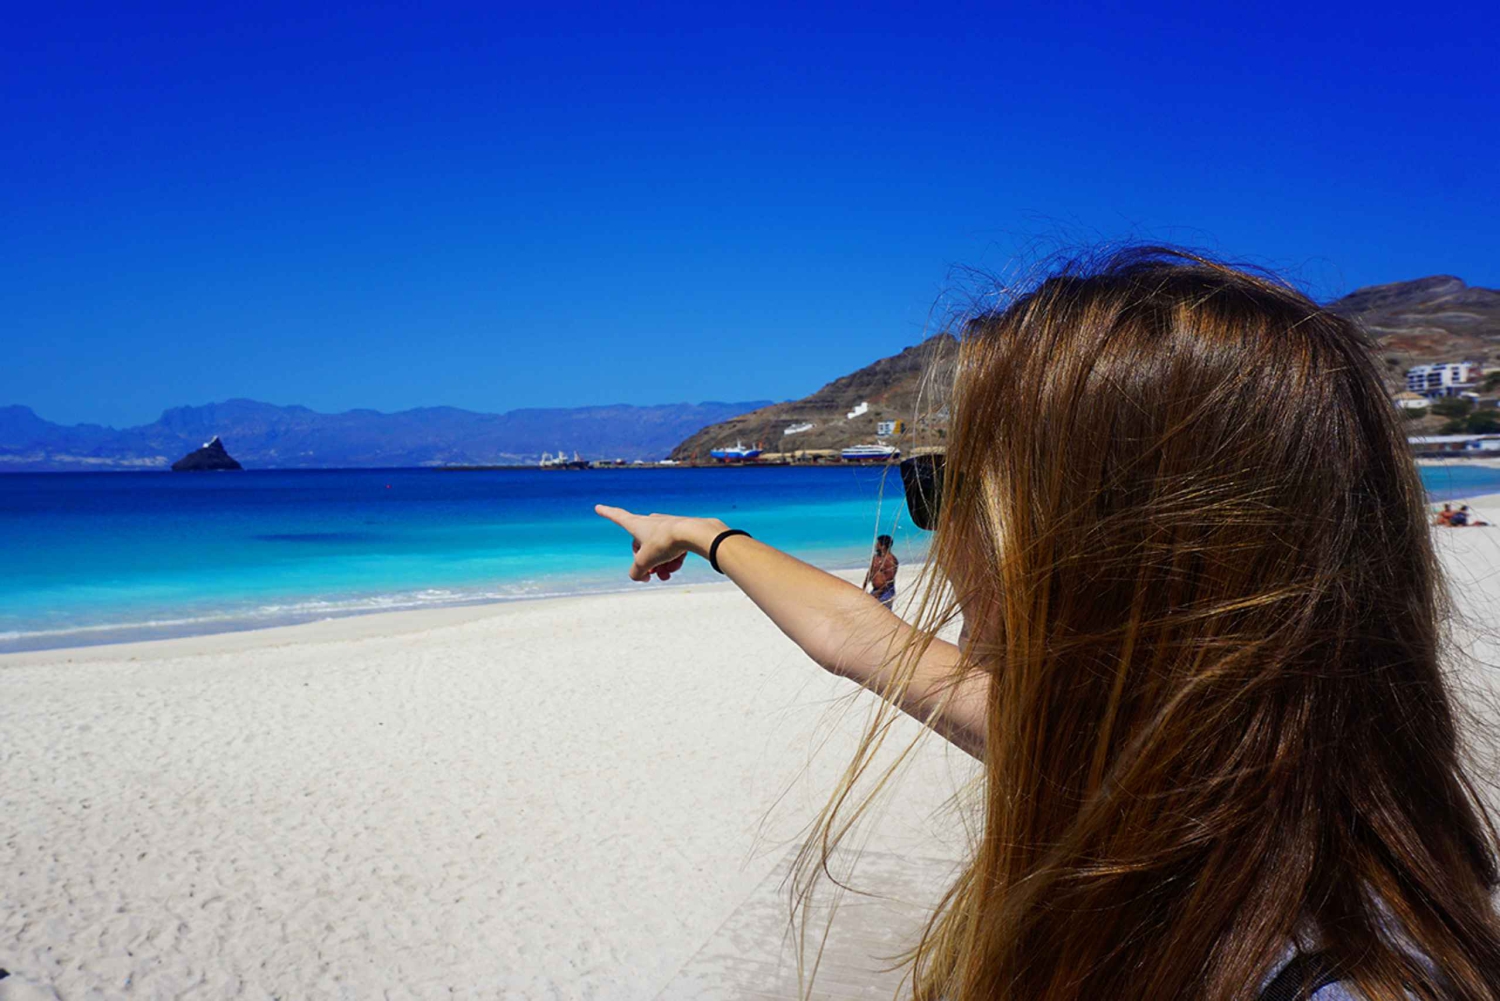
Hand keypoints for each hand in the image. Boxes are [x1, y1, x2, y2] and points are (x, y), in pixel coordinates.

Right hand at [594, 505, 726, 581]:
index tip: (598, 507)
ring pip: (658, 550)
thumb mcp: (645, 561)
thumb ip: (637, 571)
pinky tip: (677, 566)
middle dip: (647, 563)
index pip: (617, 516)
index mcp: (636, 524)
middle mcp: (650, 522)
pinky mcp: (680, 531)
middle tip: (652, 575)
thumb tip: (640, 576)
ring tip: (667, 574)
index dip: (607, 513)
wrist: (693, 533)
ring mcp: (665, 526)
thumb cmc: (665, 542)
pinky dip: (672, 559)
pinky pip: (672, 549)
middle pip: (642, 546)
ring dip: (661, 565)